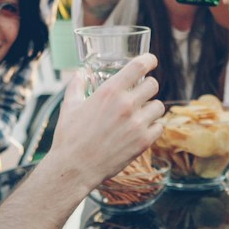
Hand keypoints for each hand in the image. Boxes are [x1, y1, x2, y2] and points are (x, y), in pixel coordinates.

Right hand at [47, 52, 164, 186]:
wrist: (75, 168)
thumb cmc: (70, 137)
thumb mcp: (69, 106)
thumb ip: (76, 85)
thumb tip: (80, 73)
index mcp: (110, 91)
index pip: (139, 66)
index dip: (149, 60)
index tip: (151, 61)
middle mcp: (126, 104)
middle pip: (154, 84)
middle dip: (147, 87)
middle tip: (140, 93)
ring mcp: (137, 123)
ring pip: (159, 106)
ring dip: (151, 108)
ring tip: (140, 114)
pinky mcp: (143, 141)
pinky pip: (159, 127)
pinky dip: (153, 127)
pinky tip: (141, 130)